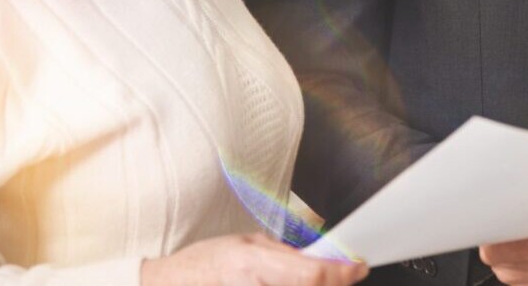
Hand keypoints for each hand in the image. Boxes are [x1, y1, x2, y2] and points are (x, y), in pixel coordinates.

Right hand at [141, 233, 366, 285]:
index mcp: (253, 264)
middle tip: (348, 274)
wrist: (168, 284)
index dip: (341, 272)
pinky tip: (294, 283)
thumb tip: (321, 255)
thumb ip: (284, 254)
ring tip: (328, 279)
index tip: (359, 266)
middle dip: (335, 284)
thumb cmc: (205, 264)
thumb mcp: (247, 246)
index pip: (311, 274)